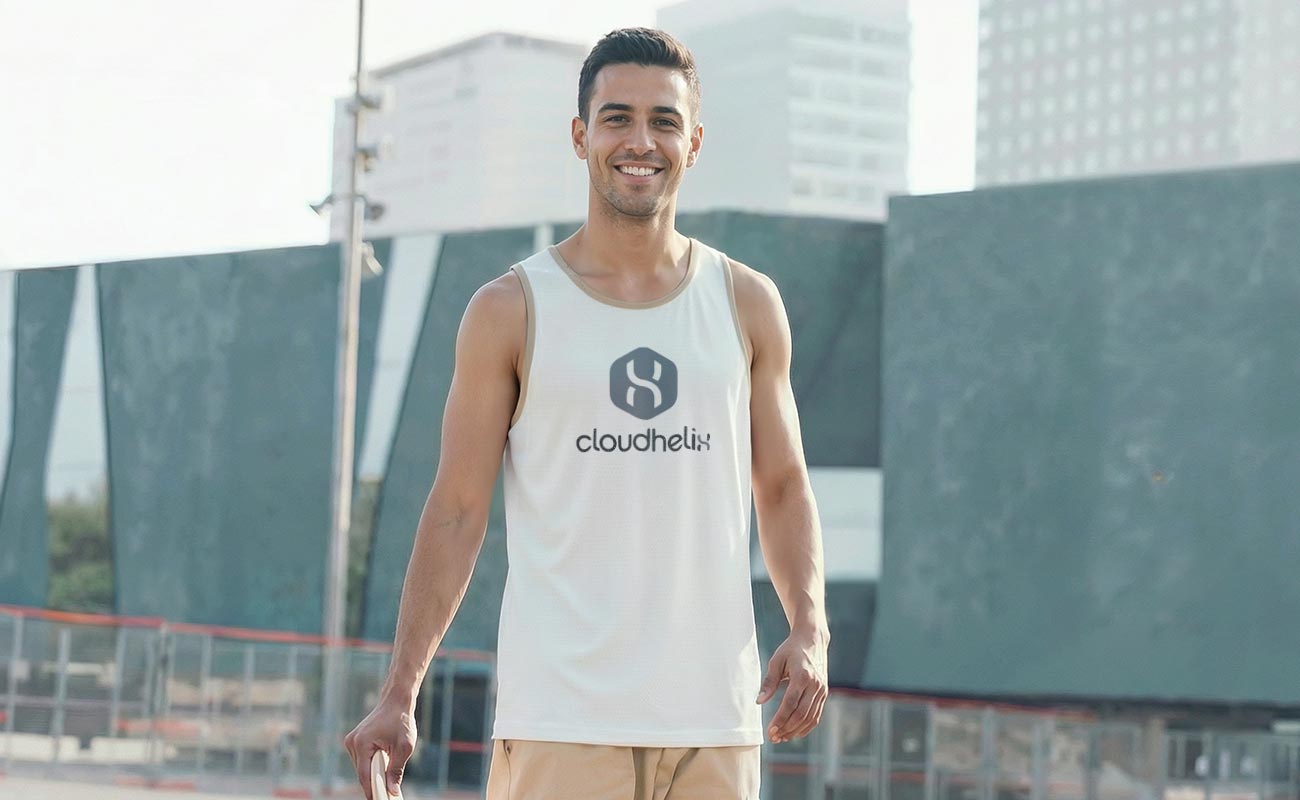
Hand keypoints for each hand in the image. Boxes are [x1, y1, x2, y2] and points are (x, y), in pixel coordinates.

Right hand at [343, 699, 417, 798]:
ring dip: (372, 774)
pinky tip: (381, 768)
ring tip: (385, 783)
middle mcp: (352, 742)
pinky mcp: (354, 740)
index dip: (372, 791)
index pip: (364, 775)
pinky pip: (362, 760)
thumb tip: (392, 790)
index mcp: (361, 743)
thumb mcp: (404, 747)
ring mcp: (351, 741)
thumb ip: (396, 770)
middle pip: (362, 773)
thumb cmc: (401, 721)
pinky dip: (371, 765)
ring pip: (361, 767)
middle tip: (386, 795)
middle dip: (374, 784)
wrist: (396, 701)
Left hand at [755, 627, 828, 743]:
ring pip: (810, 717)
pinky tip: (794, 733)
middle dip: (787, 728)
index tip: (770, 730)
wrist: (812, 640)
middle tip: (773, 737)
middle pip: (801, 713)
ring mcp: (822, 690)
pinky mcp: (824, 693)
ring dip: (795, 730)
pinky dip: (806, 727)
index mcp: (802, 675)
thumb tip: (759, 702)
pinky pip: (816, 715)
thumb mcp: (776, 661)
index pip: (790, 703)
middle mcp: (815, 684)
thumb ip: (769, 682)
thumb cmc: (790, 650)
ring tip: (781, 738)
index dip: (780, 719)